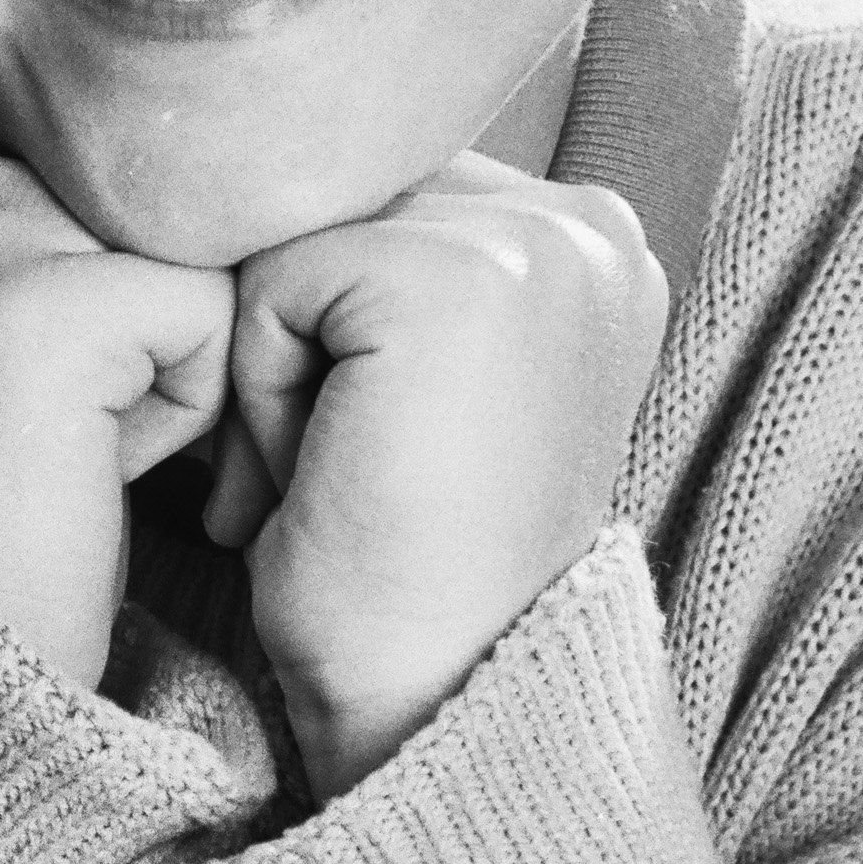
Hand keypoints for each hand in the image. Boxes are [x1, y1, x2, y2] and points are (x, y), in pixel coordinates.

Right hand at [0, 156, 234, 692]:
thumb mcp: (24, 344)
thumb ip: (90, 250)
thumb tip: (234, 192)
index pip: (134, 191)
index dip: (132, 316)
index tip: (50, 408)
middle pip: (172, 216)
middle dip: (157, 336)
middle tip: (63, 438)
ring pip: (199, 262)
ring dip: (172, 374)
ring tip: (72, 447)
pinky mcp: (41, 306)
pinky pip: (208, 318)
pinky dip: (181, 414)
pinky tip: (89, 466)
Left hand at [207, 157, 667, 797]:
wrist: (435, 704)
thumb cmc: (407, 564)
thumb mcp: (430, 377)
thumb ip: (402, 257)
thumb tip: (274, 159)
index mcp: (599, 239)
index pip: (391, 190)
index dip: (338, 319)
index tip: (382, 446)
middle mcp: (591, 224)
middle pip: (344, 196)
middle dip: (304, 334)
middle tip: (348, 473)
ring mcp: (534, 245)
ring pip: (299, 234)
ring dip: (278, 362)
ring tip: (338, 474)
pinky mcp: (451, 281)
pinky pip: (271, 282)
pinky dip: (263, 390)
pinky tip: (326, 477)